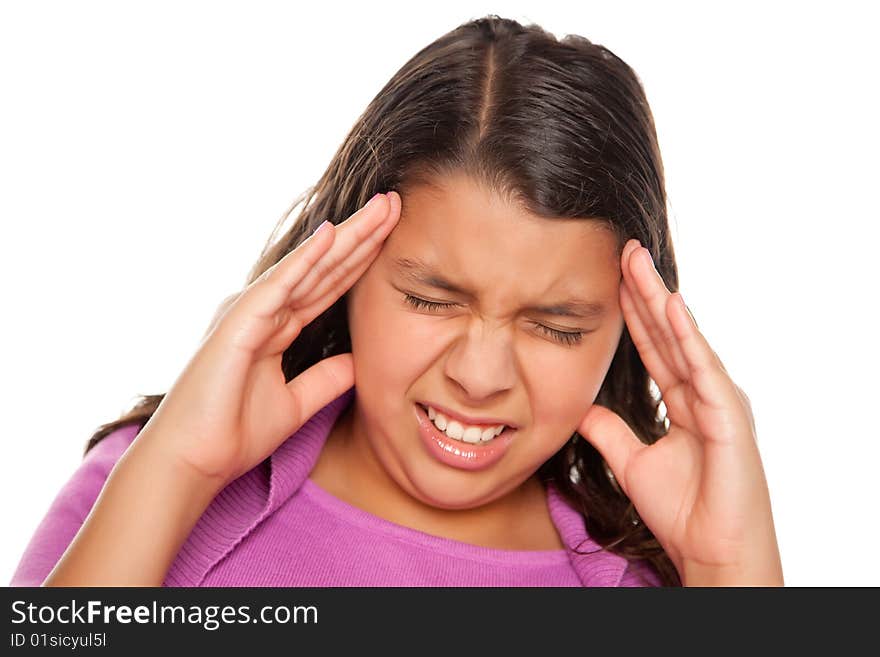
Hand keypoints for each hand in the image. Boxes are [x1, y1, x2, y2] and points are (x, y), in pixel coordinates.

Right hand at [140, 192, 400, 488]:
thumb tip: (358, 362)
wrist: (192, 461)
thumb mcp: (295, 404)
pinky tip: (334, 233)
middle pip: (325, 267)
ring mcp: (251, 311)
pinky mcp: (239, 321)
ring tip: (381, 206)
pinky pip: (281, 285)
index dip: (362, 259)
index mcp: (277, 327)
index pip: (329, 285)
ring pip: (310, 266)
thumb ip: (326, 380)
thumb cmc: (232, 433)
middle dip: (363, 235)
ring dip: (348, 235)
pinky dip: (307, 259)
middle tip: (395, 202)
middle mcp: (264, 311)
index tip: (394, 233)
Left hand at [577, 239, 782, 585]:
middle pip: (668, 333)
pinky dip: (686, 335)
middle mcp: (705, 393)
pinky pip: (702, 368)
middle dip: (645, 291)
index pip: (654, 346)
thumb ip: (610, 433)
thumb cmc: (684, 511)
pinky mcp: (729, 415)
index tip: (613, 277)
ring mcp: (719, 400)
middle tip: (625, 250)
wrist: (711, 551)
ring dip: (660, 299)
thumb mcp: (633, 462)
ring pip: (683, 340)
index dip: (634, 313)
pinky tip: (669, 305)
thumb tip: (584, 410)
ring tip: (639, 262)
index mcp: (686, 401)